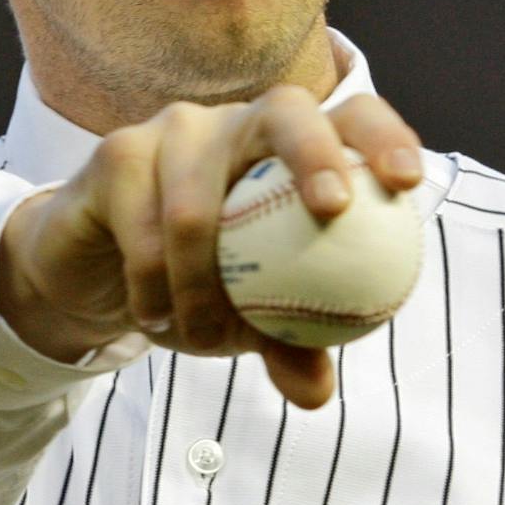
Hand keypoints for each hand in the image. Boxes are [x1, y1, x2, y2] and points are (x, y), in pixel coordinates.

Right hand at [0, 86, 423, 408]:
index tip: (407, 182)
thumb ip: (286, 343)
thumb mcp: (245, 319)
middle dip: (315, 153)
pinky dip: (155, 290)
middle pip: (286, 112)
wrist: (96, 273)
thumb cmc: (191, 283)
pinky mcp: (117, 153)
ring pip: (197, 204)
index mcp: (288, 149)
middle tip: (333, 210)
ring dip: (202, 289)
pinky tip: (155, 320)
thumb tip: (316, 393)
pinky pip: (144, 233)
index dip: (385, 137)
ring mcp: (173, 130)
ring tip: (204, 339)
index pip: (351, 118)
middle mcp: (236, 123)